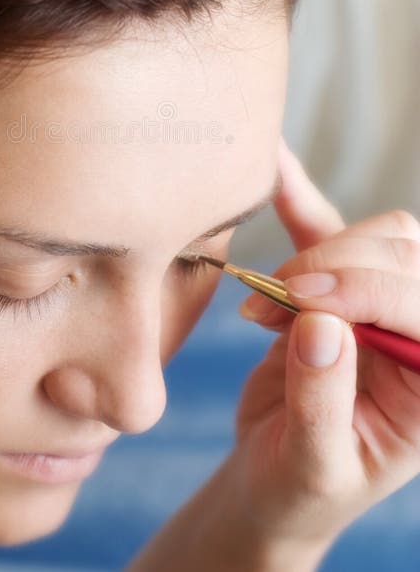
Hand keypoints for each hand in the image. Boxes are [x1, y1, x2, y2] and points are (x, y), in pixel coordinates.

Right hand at [226, 136, 419, 551]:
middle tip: (273, 301)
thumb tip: (319, 326)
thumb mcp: (313, 468)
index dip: (364, 293)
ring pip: (378, 236)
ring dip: (316, 253)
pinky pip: (327, 230)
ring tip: (260, 301)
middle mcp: (416, 336)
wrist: (270, 480)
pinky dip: (301, 202)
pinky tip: (277, 174)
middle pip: (403, 258)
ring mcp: (380, 308)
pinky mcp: (335, 290)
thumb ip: (321, 404)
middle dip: (335, 269)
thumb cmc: (300, 489)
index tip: (297, 303)